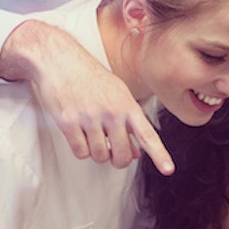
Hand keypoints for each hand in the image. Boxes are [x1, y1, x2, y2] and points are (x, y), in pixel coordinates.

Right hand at [0, 20, 173, 174]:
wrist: (60, 59)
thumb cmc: (90, 77)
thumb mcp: (117, 95)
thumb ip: (129, 123)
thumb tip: (136, 153)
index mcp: (127, 105)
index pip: (147, 135)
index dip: (159, 154)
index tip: (168, 169)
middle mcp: (111, 112)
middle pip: (122, 155)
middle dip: (118, 159)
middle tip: (113, 153)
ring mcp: (89, 117)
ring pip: (100, 156)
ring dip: (97, 153)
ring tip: (93, 136)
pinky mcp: (68, 122)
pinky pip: (80, 152)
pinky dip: (81, 149)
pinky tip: (79, 135)